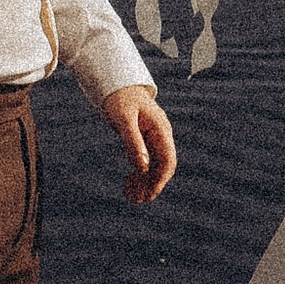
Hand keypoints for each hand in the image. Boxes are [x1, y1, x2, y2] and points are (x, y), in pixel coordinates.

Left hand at [105, 84, 176, 206]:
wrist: (116, 83)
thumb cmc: (120, 97)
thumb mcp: (124, 119)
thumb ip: (133, 142)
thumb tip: (142, 167)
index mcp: (161, 129)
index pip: (168, 160)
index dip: (160, 179)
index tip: (149, 194)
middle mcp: (160, 135)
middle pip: (162, 166)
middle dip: (151, 184)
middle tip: (135, 200)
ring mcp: (153, 138)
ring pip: (154, 166)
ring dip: (144, 182)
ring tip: (130, 196)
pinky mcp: (144, 141)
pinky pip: (146, 161)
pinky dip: (139, 174)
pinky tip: (129, 183)